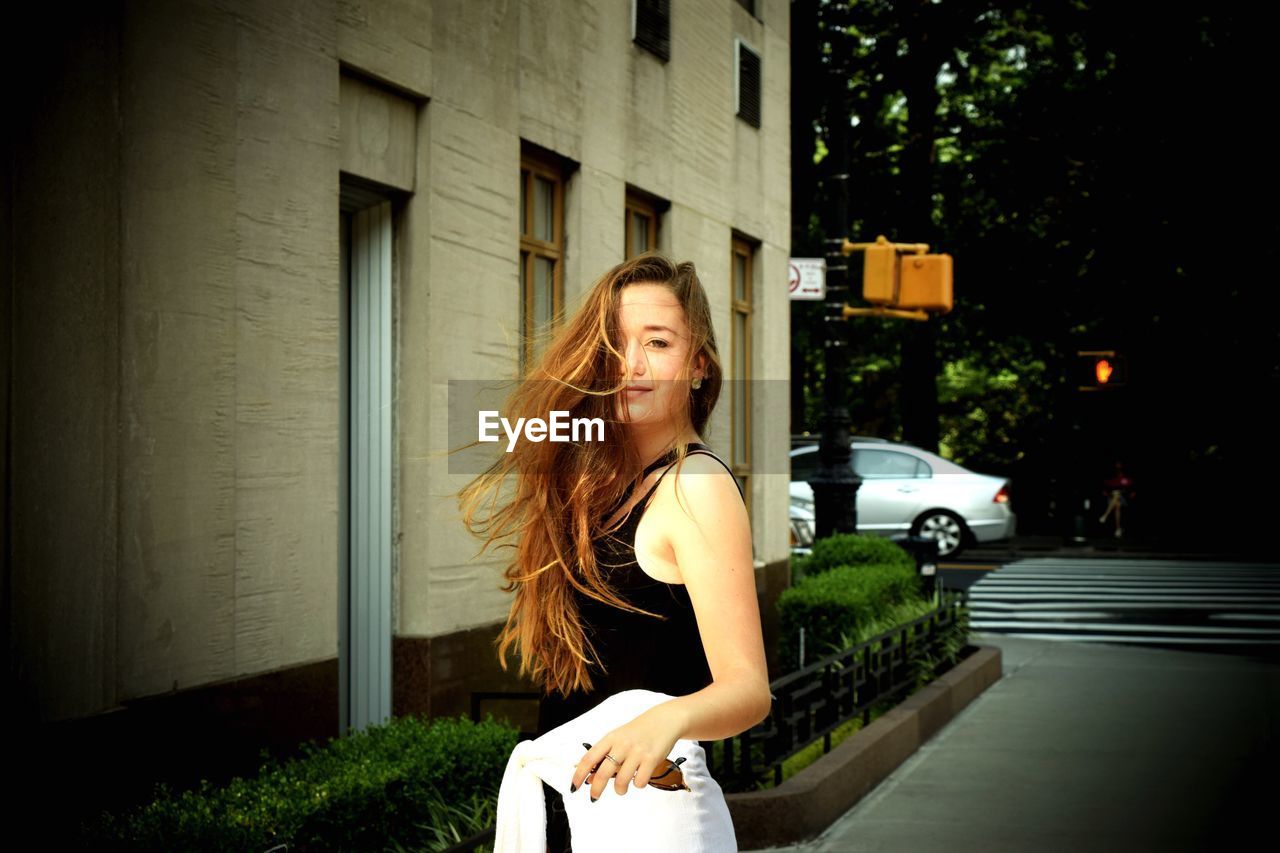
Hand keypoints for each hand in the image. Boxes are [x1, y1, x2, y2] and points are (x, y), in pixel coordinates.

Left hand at [571, 701, 685, 799]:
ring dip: (620, 790)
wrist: (664, 720)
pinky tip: (640, 778)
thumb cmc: (639, 731)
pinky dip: (638, 785)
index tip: (573, 786)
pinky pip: (640, 782)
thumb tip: (590, 778)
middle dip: (596, 789)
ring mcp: (637, 752)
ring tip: (622, 789)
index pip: (589, 758)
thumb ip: (606, 755)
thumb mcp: (619, 737)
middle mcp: (622, 745)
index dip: (578, 774)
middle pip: (603, 773)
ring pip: (622, 781)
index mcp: (611, 738)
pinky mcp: (652, 759)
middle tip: (593, 797)